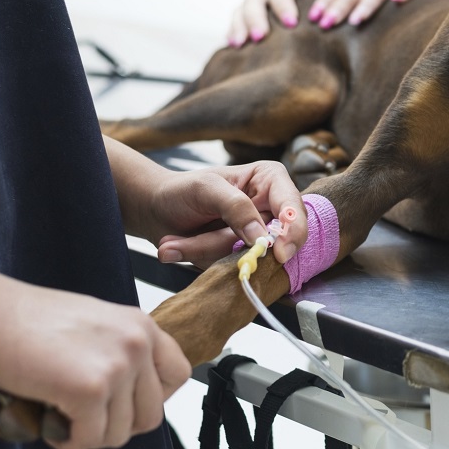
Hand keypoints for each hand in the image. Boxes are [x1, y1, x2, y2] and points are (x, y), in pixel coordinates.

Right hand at [0, 281, 189, 448]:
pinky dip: (68, 441)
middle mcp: (138, 343)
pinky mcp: (89, 390)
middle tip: (85, 419)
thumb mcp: (97, 325)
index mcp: (142, 325)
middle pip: (151, 414)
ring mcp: (117, 366)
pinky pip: (90, 439)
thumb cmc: (31, 320)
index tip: (123, 404)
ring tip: (62, 418)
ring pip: (120, 433)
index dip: (151, 399)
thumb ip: (121, 352)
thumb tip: (131, 394)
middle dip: (116, 425)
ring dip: (89, 436)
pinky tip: (50, 423)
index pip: (178, 375)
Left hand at [129, 162, 305, 267]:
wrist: (155, 209)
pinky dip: (199, 259)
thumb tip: (261, 236)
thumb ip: (236, 207)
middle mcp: (269, 209)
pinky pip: (229, 266)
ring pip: (246, 257)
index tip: (280, 253)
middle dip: (225, 242)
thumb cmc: (181, 190)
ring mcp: (255, 235)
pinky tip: (178, 247)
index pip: (293, 208)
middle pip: (272, 239)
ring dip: (204, 250)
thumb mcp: (206, 189)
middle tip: (195, 242)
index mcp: (270, 181)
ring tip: (173, 243)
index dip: (293, 231)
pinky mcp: (240, 255)